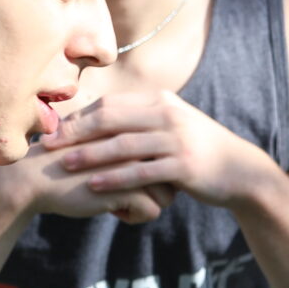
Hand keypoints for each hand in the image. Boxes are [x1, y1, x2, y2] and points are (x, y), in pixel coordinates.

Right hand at [0, 132, 175, 225]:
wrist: (36, 176)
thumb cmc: (71, 163)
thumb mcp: (104, 147)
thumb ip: (131, 149)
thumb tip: (160, 169)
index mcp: (135, 128)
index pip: (167, 156)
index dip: (154, 173)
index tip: (132, 178)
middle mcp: (140, 143)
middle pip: (172, 177)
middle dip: (156, 191)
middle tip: (125, 193)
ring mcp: (136, 164)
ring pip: (167, 196)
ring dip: (145, 205)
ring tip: (117, 201)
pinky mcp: (128, 187)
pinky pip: (151, 212)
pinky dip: (133, 217)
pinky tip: (110, 210)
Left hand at [40, 91, 278, 210]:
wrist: (239, 170)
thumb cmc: (199, 149)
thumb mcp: (173, 125)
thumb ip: (143, 119)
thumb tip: (105, 117)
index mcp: (161, 101)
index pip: (111, 104)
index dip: (80, 116)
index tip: (54, 129)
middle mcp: (167, 115)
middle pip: (112, 119)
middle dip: (77, 131)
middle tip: (49, 143)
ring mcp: (177, 140)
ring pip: (124, 146)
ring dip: (91, 155)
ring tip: (64, 163)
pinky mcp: (183, 166)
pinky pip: (142, 172)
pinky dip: (115, 178)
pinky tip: (95, 185)